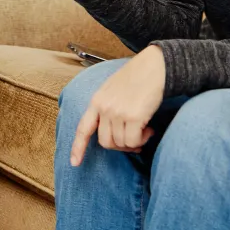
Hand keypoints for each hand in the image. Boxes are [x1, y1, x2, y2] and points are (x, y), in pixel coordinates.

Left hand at [69, 45, 165, 165]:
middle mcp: (104, 108)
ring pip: (121, 143)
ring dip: (134, 142)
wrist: (155, 66)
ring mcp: (118, 113)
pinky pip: (133, 142)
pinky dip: (142, 140)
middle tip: (134, 140)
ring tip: (144, 130)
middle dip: (120, 146)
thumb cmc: (137, 77)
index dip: (78, 147)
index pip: (83, 128)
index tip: (74, 163)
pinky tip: (149, 129)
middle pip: (105, 142)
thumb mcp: (112, 89)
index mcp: (96, 101)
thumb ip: (107, 107)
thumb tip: (111, 131)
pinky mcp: (133, 117)